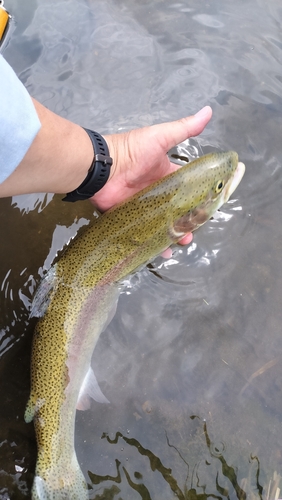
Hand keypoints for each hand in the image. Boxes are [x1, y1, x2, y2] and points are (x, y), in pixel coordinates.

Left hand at [92, 106, 211, 245]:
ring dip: (173, 234)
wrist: (102, 168)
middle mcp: (157, 192)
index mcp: (166, 174)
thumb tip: (209, 111)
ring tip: (181, 242)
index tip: (210, 209)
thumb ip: (184, 128)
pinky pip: (145, 233)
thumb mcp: (161, 137)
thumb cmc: (132, 151)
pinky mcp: (131, 218)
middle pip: (177, 210)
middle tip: (193, 232)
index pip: (187, 188)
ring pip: (163, 224)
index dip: (199, 198)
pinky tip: (162, 251)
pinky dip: (153, 243)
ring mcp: (144, 207)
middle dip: (187, 222)